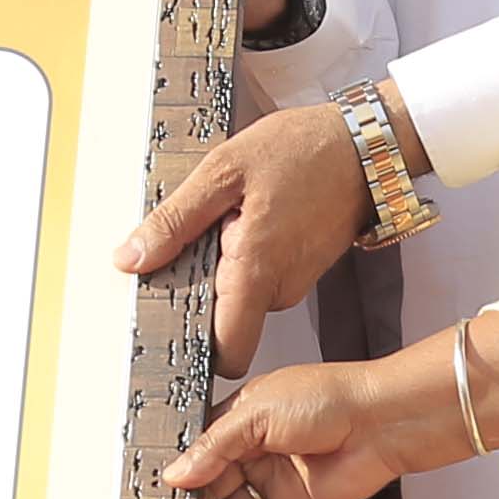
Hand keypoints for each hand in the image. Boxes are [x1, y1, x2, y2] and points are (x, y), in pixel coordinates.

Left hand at [120, 98, 374, 374]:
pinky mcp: (301, 271)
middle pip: (224, 321)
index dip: (195, 349)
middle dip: (198, 289)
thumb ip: (175, 219)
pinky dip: (243, 254)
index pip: (226, 352)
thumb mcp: (224, 169)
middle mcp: (279, 289)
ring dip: (220, 265)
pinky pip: (259, 277)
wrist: (368, 145)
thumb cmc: (303, 150)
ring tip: (223, 217)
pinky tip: (244, 217)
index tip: (167, 322)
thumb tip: (131, 258)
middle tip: (187, 241)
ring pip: (240, 296)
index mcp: (255, 270)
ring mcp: (294, 282)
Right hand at [166, 353, 429, 498]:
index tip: (158, 498)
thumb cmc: (330, 398)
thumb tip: (180, 472)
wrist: (382, 421)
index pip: (199, 453)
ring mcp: (276, 480)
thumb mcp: (257, 413)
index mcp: (241, 419)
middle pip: (212, 488)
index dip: (180, 476)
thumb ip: (215, 447)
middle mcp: (255, 451)